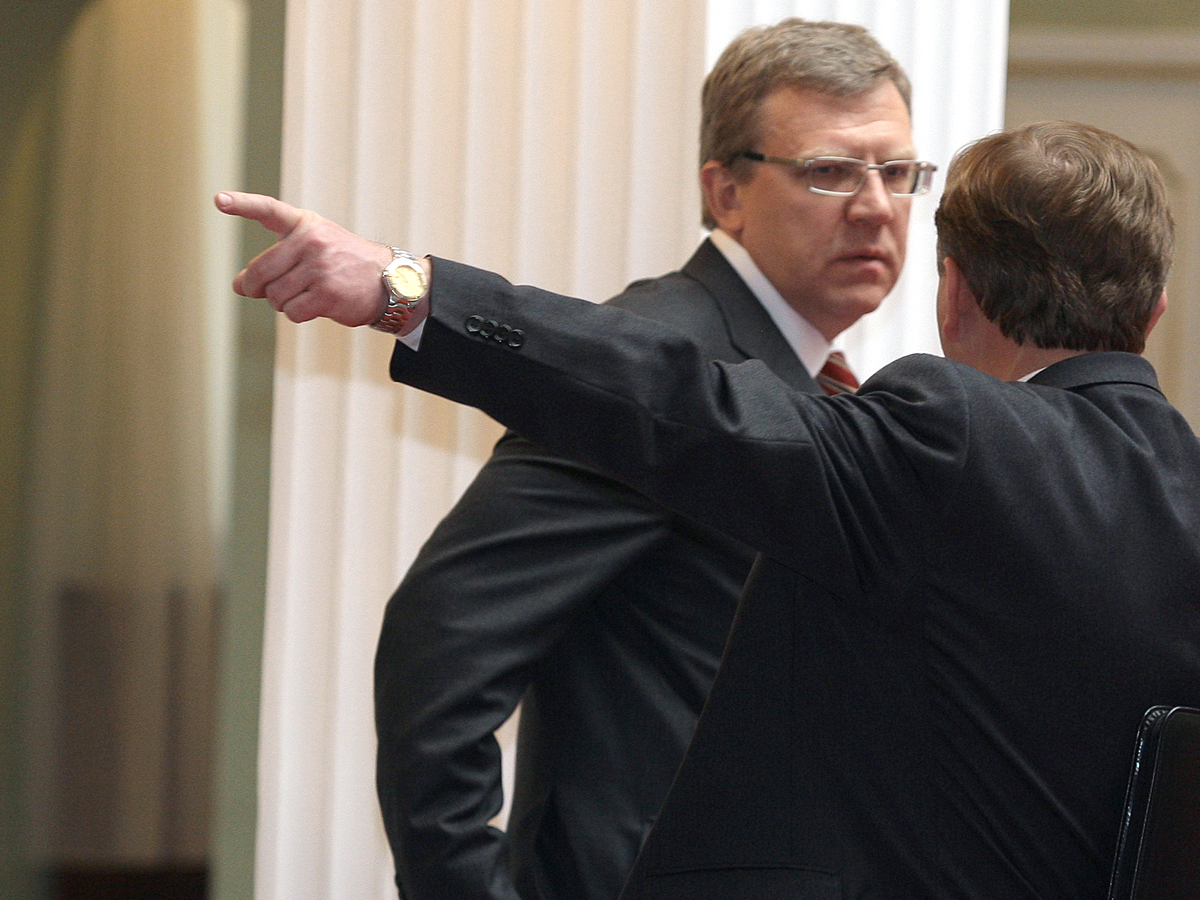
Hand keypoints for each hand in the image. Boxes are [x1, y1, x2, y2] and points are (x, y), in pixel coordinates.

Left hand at [215, 191, 393, 326]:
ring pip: (275, 296)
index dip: (242, 205)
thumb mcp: (313, 249)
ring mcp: (320, 268)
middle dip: (255, 287)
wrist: (389, 282)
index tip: (219, 200)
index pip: (269, 210)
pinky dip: (297, 314)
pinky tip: (314, 306)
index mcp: (305, 224)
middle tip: (257, 291)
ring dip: (281, 302)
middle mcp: (311, 242)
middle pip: (260, 272)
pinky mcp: (326, 295)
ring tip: (303, 295)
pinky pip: (292, 312)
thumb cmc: (344, 264)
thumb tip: (238, 286)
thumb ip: (275, 262)